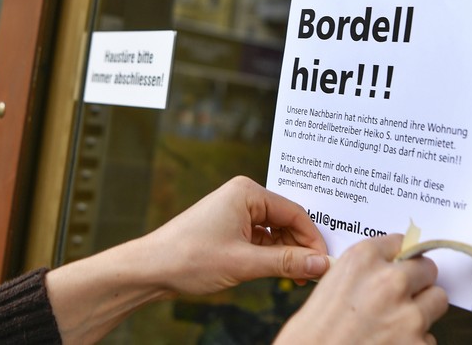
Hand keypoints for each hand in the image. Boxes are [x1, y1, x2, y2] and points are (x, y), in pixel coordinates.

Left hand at [140, 175, 328, 292]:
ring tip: (297, 278)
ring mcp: (235, 211)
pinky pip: (260, 239)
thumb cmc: (188, 259)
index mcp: (247, 193)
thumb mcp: (244, 263)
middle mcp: (243, 196)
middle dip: (300, 248)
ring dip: (286, 253)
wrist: (148, 270)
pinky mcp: (229, 227)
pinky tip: (278, 272)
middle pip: (286, 221)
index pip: (294, 213)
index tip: (323, 262)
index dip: (312, 239)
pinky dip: (271, 255)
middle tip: (313, 274)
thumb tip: (320, 264)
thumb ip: (286, 263)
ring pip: (274, 232)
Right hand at [275, 234, 448, 344]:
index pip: (402, 242)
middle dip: (417, 283)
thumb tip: (392, 267)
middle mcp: (390, 281)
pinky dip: (414, 343)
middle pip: (427, 268)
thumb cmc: (312, 333)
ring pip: (437, 300)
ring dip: (421, 311)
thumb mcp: (333, 283)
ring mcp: (408, 314)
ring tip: (396, 325)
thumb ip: (365, 271)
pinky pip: (429, 337)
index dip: (400, 258)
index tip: (399, 266)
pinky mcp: (418, 344)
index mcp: (363, 259)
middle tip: (401, 298)